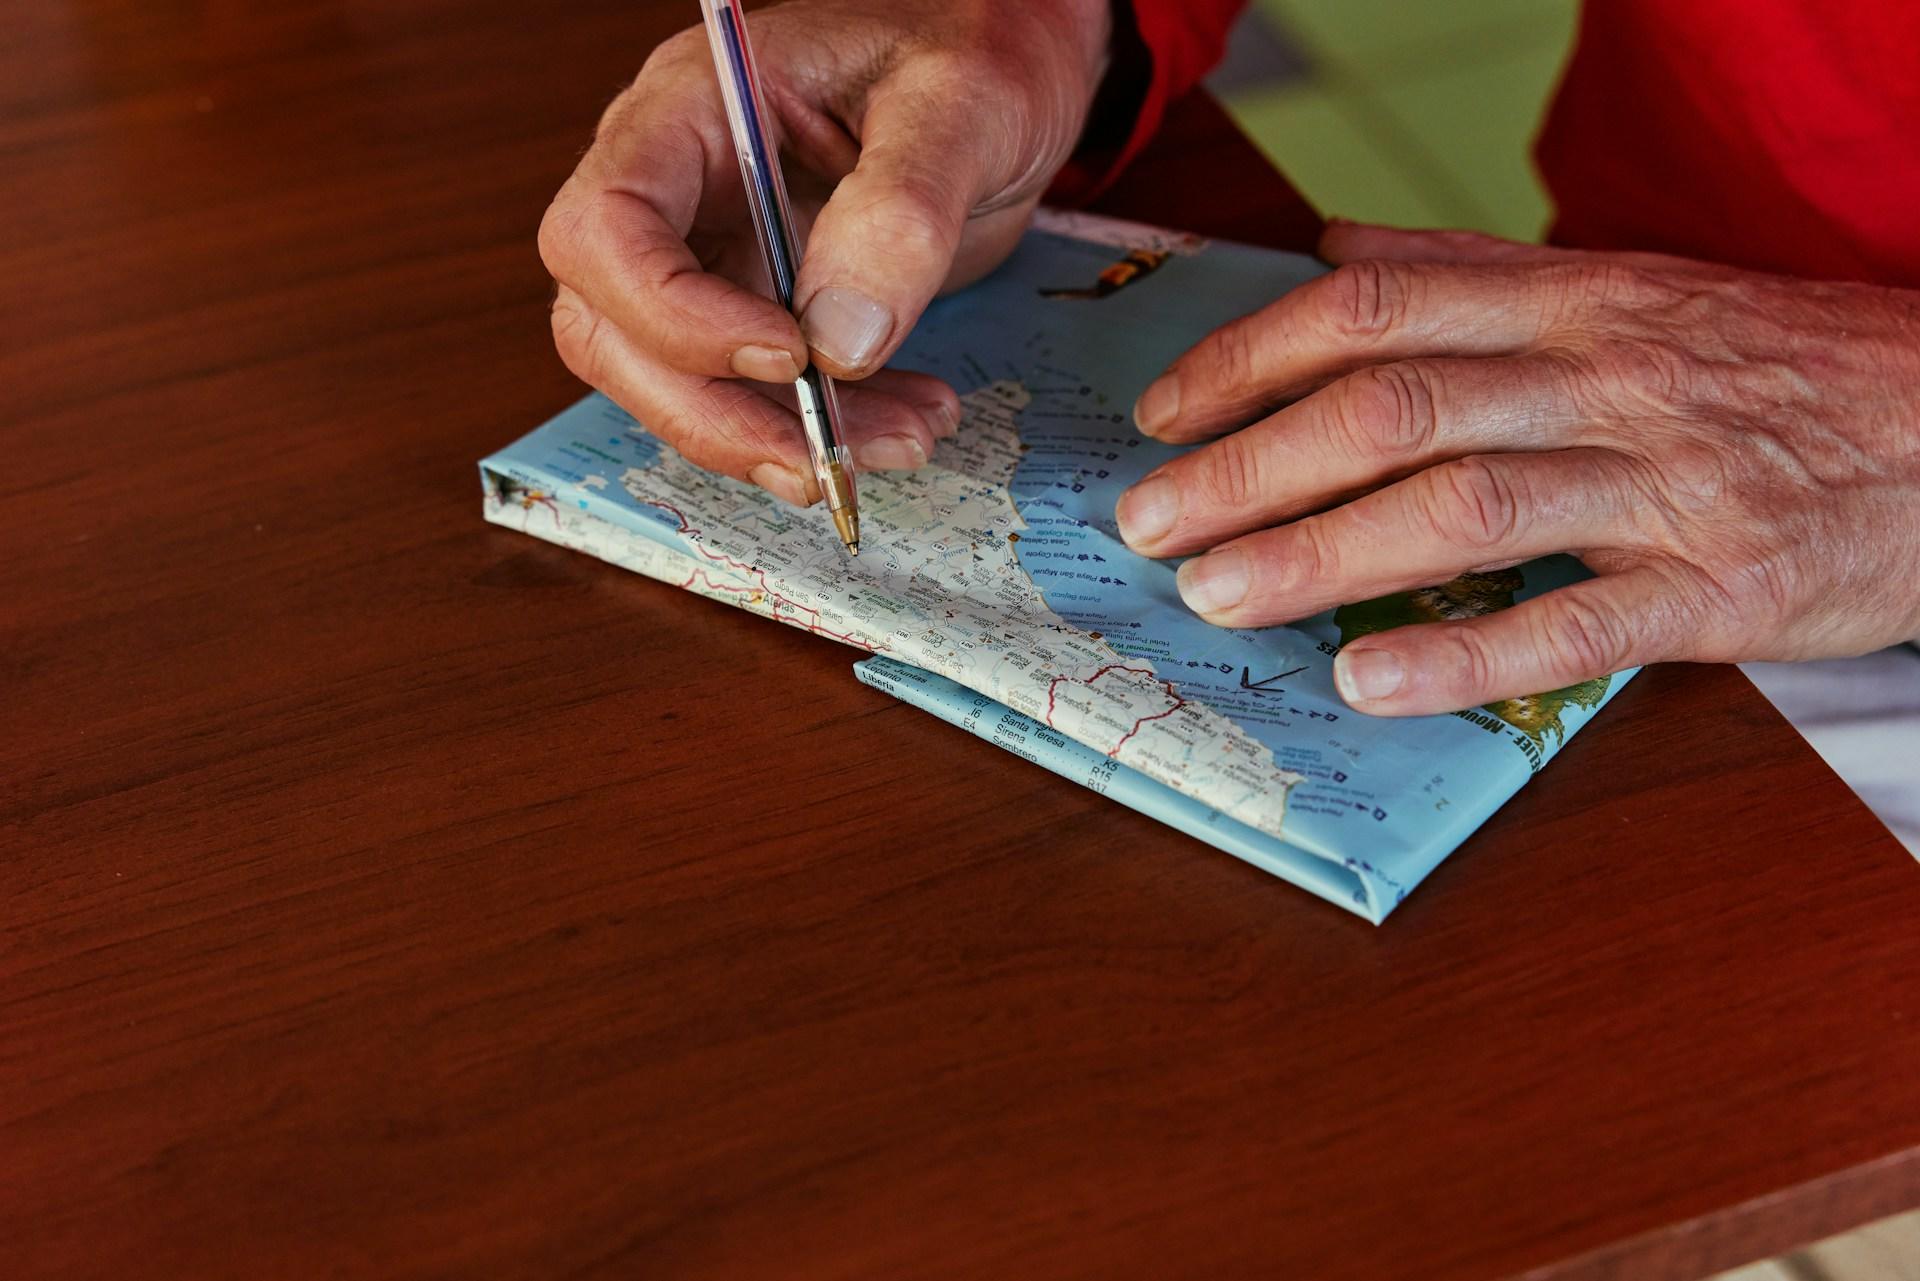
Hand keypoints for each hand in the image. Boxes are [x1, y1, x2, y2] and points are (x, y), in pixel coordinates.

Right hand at [538, 0, 1111, 503]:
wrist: (1011, 66)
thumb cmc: (977, 46)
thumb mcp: (963, 104)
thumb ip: (902, 208)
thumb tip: (838, 339)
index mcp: (694, 107)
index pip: (608, 227)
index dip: (674, 314)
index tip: (789, 356)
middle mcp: (680, 185)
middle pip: (612, 328)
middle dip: (713, 413)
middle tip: (824, 456)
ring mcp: (713, 250)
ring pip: (675, 382)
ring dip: (776, 437)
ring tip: (904, 437)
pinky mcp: (760, 306)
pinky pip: (751, 394)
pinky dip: (823, 429)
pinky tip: (905, 421)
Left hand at [1114, 222, 1919, 715]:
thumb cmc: (1774, 361)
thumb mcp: (1627, 283)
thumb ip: (1476, 264)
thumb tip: (1334, 244)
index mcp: (1573, 299)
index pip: (1375, 307)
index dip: (1250, 357)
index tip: (1164, 412)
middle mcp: (1602, 376)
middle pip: (1391, 407)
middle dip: (1250, 465)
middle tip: (1148, 521)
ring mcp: (1660, 484)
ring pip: (1462, 507)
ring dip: (1320, 556)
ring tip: (1215, 595)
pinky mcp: (1716, 589)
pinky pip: (1572, 623)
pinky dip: (1460, 654)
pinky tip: (1365, 681)